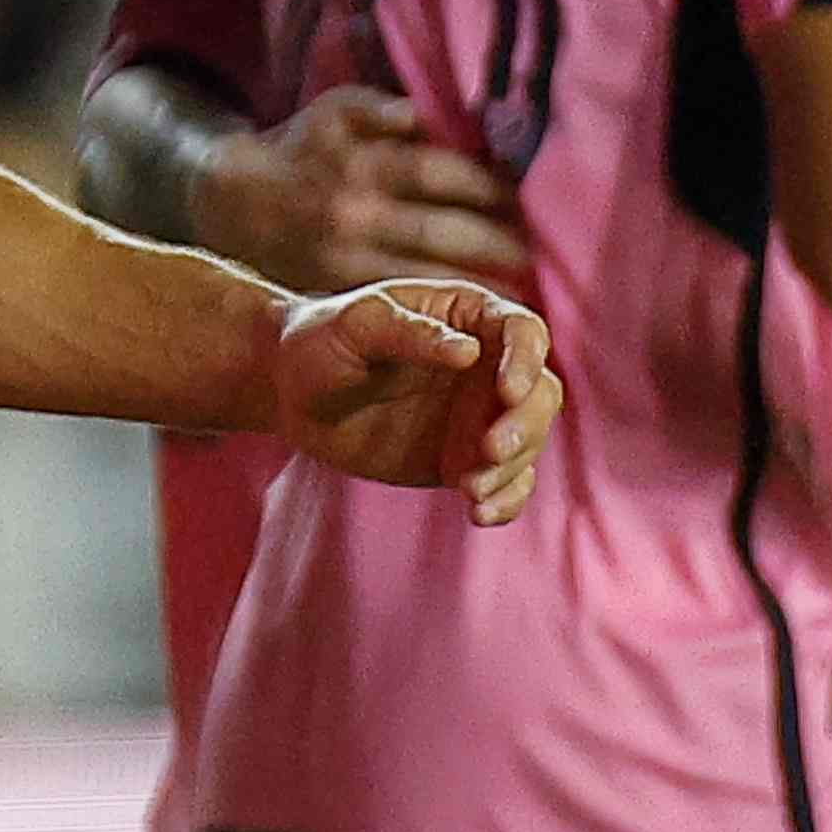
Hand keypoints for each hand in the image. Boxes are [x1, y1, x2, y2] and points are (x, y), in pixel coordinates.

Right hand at [197, 85, 530, 293]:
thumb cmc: (303, 148)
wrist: (233, 202)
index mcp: (364, 162)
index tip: (528, 196)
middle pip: (444, 231)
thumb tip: (428, 114)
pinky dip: (439, 306)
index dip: (491, 186)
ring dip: (478, 281)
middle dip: (498, 240)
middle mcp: (357, 213)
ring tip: (526, 287)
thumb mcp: (337, 111)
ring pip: (426, 274)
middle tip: (542, 249)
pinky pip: (399, 300)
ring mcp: (346, 258)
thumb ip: (385, 110)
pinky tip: (474, 312)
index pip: (443, 175)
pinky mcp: (338, 290)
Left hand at [266, 278, 556, 521]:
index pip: (524, 334)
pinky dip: (503, 500)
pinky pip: (505, 482)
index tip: (507, 391)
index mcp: (470, 318)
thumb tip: (468, 351)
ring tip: (469, 490)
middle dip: (525, 425)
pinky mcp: (465, 459)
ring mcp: (479, 416)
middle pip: (540, 393)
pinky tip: (478, 513)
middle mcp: (487, 366)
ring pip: (527, 442)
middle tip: (489, 451)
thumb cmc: (320, 342)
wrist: (292, 394)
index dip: (525, 361)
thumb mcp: (356, 327)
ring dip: (511, 469)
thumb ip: (409, 334)